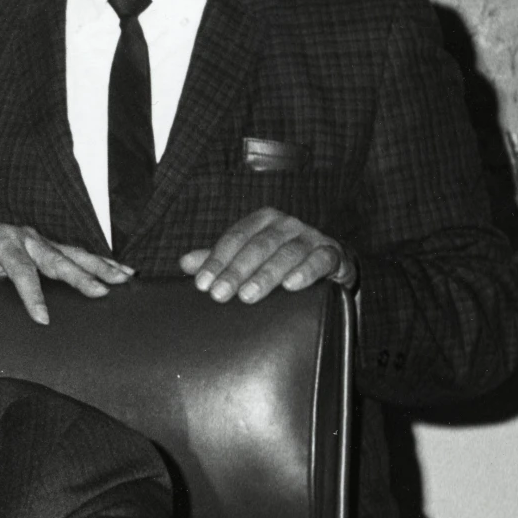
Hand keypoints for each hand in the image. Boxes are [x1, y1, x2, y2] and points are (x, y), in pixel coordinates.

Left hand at [0, 217, 131, 324]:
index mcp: (2, 242)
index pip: (20, 269)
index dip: (31, 294)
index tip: (43, 319)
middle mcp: (25, 237)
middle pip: (56, 259)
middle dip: (80, 276)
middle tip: (101, 292)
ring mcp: (40, 240)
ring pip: (74, 254)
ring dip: (101, 267)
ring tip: (124, 278)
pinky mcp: (50, 246)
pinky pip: (78, 255)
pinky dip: (101, 263)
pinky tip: (122, 271)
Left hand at [180, 208, 356, 303]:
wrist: (328, 267)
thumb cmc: (279, 263)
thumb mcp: (248, 260)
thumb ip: (219, 260)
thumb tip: (184, 263)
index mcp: (262, 221)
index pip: (234, 238)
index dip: (216, 261)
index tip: (201, 284)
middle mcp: (286, 225)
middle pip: (258, 246)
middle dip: (236, 271)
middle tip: (219, 295)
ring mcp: (311, 237)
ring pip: (287, 253)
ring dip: (266, 275)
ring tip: (248, 295)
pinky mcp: (333, 253)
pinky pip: (321, 260)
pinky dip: (307, 271)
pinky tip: (292, 285)